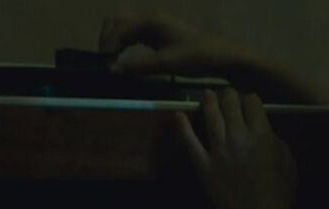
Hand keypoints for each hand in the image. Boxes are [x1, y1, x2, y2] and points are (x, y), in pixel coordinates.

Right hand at [100, 10, 247, 77]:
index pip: (116, 29)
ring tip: (113, 66)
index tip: (105, 68)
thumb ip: (139, 65)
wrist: (223, 56)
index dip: (106, 47)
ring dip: (114, 44)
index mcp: (149, 20)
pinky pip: (133, 36)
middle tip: (106, 66)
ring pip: (122, 29)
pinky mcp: (158, 35)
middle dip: (106, 42)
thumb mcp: (168, 63)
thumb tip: (113, 69)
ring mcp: (153, 25)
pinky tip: (125, 63)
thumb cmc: (198, 57)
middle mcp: (148, 18)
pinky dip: (124, 46)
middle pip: (114, 23)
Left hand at [173, 88, 298, 208]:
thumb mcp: (288, 162)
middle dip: (229, 95)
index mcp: (261, 134)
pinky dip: (183, 128)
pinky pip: (190, 143)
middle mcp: (238, 136)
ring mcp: (218, 150)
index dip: (251, 100)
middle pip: (230, 103)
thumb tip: (265, 132)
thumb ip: (275, 141)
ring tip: (207, 95)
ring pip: (211, 116)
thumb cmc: (279, 194)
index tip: (250, 103)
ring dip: (209, 101)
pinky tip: (178, 116)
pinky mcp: (203, 165)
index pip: (252, 103)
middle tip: (228, 95)